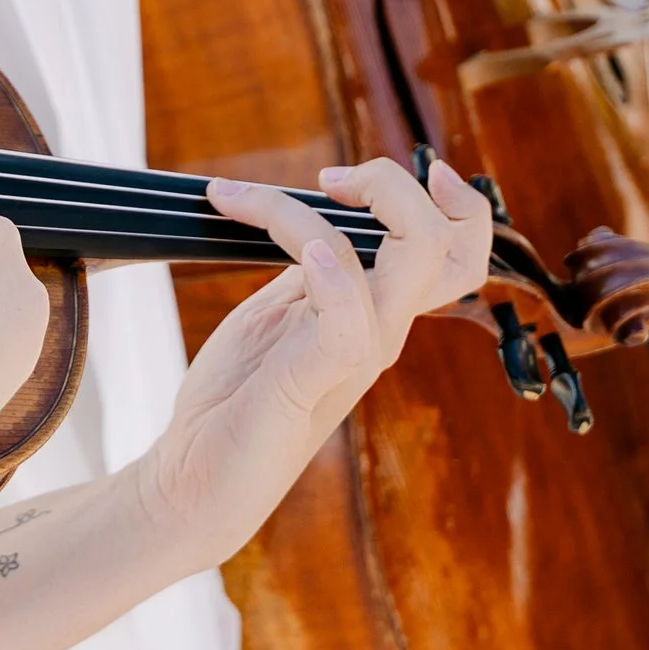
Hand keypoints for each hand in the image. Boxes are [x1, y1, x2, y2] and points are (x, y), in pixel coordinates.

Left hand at [138, 159, 491, 570]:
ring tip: (246, 200)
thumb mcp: (279, 314)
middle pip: (446, 245)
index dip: (450, 201)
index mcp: (376, 315)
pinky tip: (296, 253)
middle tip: (329, 178)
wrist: (192, 480)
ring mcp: (354, 358)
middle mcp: (380, 334)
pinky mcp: (312, 380)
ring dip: (317, 210)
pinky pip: (347, 319)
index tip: (374, 169)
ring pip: (404, 260)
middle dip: (395, 185)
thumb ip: (310, 272)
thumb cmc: (236, 397)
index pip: (456, 253)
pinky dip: (327, 272)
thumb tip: (318, 222)